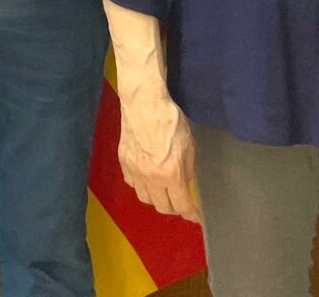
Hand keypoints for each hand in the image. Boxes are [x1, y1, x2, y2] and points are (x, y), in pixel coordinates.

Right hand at [117, 84, 199, 223]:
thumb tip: (185, 185)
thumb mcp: (189, 146)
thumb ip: (187, 170)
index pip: (182, 205)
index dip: (191, 214)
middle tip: (180, 202)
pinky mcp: (123, 161)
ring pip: (145, 198)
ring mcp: (135, 170)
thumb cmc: (170, 120)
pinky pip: (132, 183)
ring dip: (156, 199)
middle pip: (162, 206)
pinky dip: (141, 185)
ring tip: (162, 191)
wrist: (144, 103)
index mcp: (171, 173)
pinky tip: (147, 177)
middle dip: (174, 208)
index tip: (195, 217)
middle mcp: (151, 176)